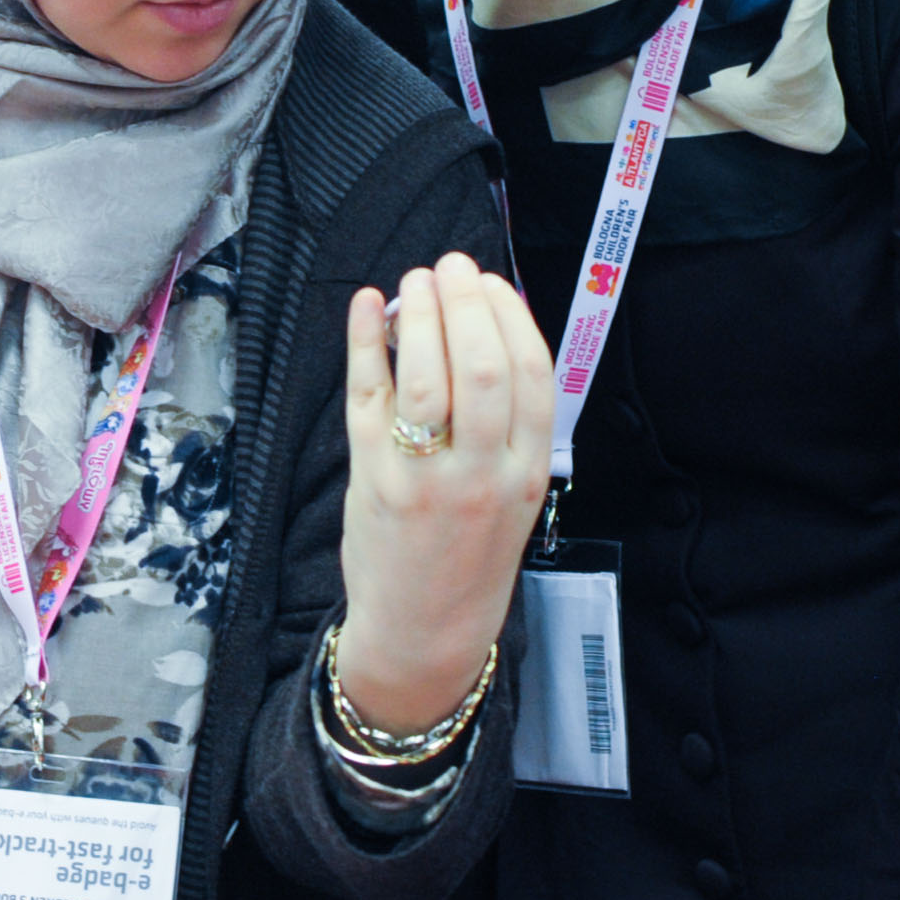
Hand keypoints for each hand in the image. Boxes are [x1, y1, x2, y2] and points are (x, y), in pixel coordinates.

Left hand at [334, 255, 555, 734]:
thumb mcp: (513, 497)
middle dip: (467, 302)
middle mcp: (483, 474)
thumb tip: (483, 332)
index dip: (511, 316)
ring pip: (429, 377)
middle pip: (484, 366)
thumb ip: (506, 427)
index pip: (532, 374)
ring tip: (413, 283)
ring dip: (420, 315)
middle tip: (449, 268)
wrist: (424, 631)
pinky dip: (366, 343)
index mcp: (528, 474)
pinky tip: (367, 306)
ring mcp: (426, 477)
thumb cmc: (468, 555)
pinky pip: (370, 396)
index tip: (491, 284)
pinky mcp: (374, 479)